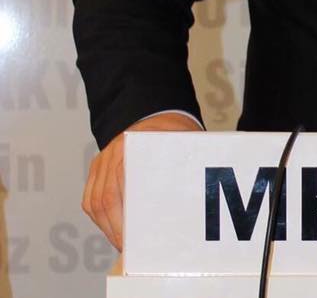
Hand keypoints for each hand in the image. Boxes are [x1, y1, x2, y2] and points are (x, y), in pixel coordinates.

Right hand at [82, 112, 202, 250]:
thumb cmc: (173, 132)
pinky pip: (90, 198)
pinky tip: (113, 228)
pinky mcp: (97, 166)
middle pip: (106, 199)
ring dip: (107, 226)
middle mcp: (113, 153)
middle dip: (116, 228)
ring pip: (94, 202)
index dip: (127, 217)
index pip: (122, 188)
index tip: (137, 236)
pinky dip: (99, 217)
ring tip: (122, 243)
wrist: (158, 113)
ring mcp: (102, 159)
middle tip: (130, 247)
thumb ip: (180, 169)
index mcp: (134, 146)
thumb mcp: (182, 144)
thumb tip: (183, 202)